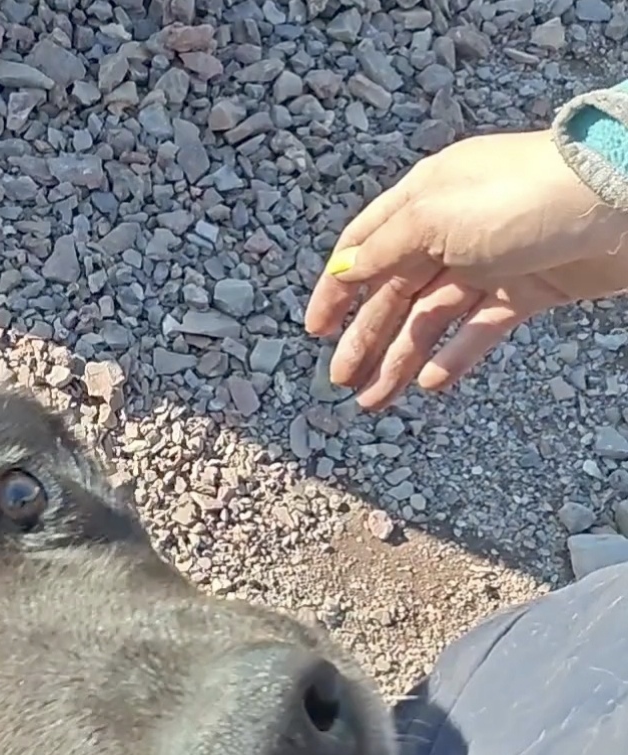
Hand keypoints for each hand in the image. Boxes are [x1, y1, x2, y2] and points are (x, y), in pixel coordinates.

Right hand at [305, 129, 627, 409]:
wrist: (620, 201)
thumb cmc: (521, 196)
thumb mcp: (435, 215)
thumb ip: (384, 248)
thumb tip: (344, 271)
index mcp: (424, 200)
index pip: (366, 246)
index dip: (336, 288)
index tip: (315, 331)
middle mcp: (451, 230)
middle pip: (395, 291)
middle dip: (365, 337)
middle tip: (341, 382)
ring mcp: (489, 263)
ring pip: (431, 318)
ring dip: (400, 358)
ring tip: (375, 400)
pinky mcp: (525, 291)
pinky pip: (478, 330)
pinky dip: (453, 357)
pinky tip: (429, 383)